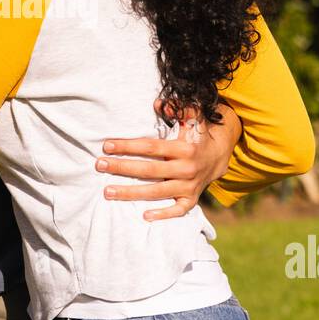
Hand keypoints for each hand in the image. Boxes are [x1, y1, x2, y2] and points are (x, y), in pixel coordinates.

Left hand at [97, 100, 241, 220]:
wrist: (219, 156)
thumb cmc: (197, 134)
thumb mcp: (192, 117)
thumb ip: (178, 109)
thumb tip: (158, 104)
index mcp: (185, 148)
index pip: (151, 147)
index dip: (128, 146)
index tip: (107, 145)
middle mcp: (187, 169)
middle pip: (149, 170)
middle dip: (123, 168)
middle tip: (99, 165)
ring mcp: (189, 186)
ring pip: (157, 192)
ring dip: (131, 193)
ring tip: (107, 192)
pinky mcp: (191, 199)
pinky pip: (177, 210)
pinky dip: (163, 214)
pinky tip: (144, 215)